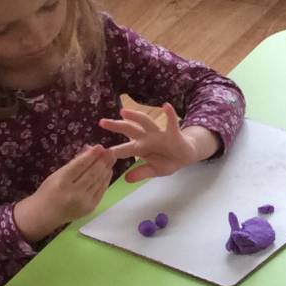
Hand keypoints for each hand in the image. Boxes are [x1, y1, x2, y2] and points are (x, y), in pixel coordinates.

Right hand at [15, 145, 115, 239]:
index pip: (79, 166)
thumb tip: (90, 150)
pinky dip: (106, 180)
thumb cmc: (48, 191)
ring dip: (106, 169)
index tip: (100, 146)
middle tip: (111, 151)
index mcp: (62, 182)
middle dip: (103, 161)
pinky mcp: (90, 208)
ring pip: (98, 182)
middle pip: (92, 174)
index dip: (91, 155)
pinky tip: (108, 171)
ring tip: (112, 158)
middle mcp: (74, 193)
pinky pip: (101, 191)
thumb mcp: (57, 174)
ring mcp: (84, 202)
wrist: (45, 215)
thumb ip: (74, 163)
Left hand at [100, 102, 214, 183]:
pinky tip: (166, 106)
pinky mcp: (173, 133)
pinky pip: (171, 123)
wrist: (186, 155)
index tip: (99, 151)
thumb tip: (126, 179)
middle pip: (129, 129)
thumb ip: (141, 172)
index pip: (124, 149)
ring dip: (135, 116)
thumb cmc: (168, 161)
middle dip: (116, 126)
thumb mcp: (155, 170)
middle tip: (102, 122)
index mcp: (141, 148)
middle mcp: (147, 138)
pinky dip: (169, 115)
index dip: (113, 151)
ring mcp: (159, 134)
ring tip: (123, 112)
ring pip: (145, 122)